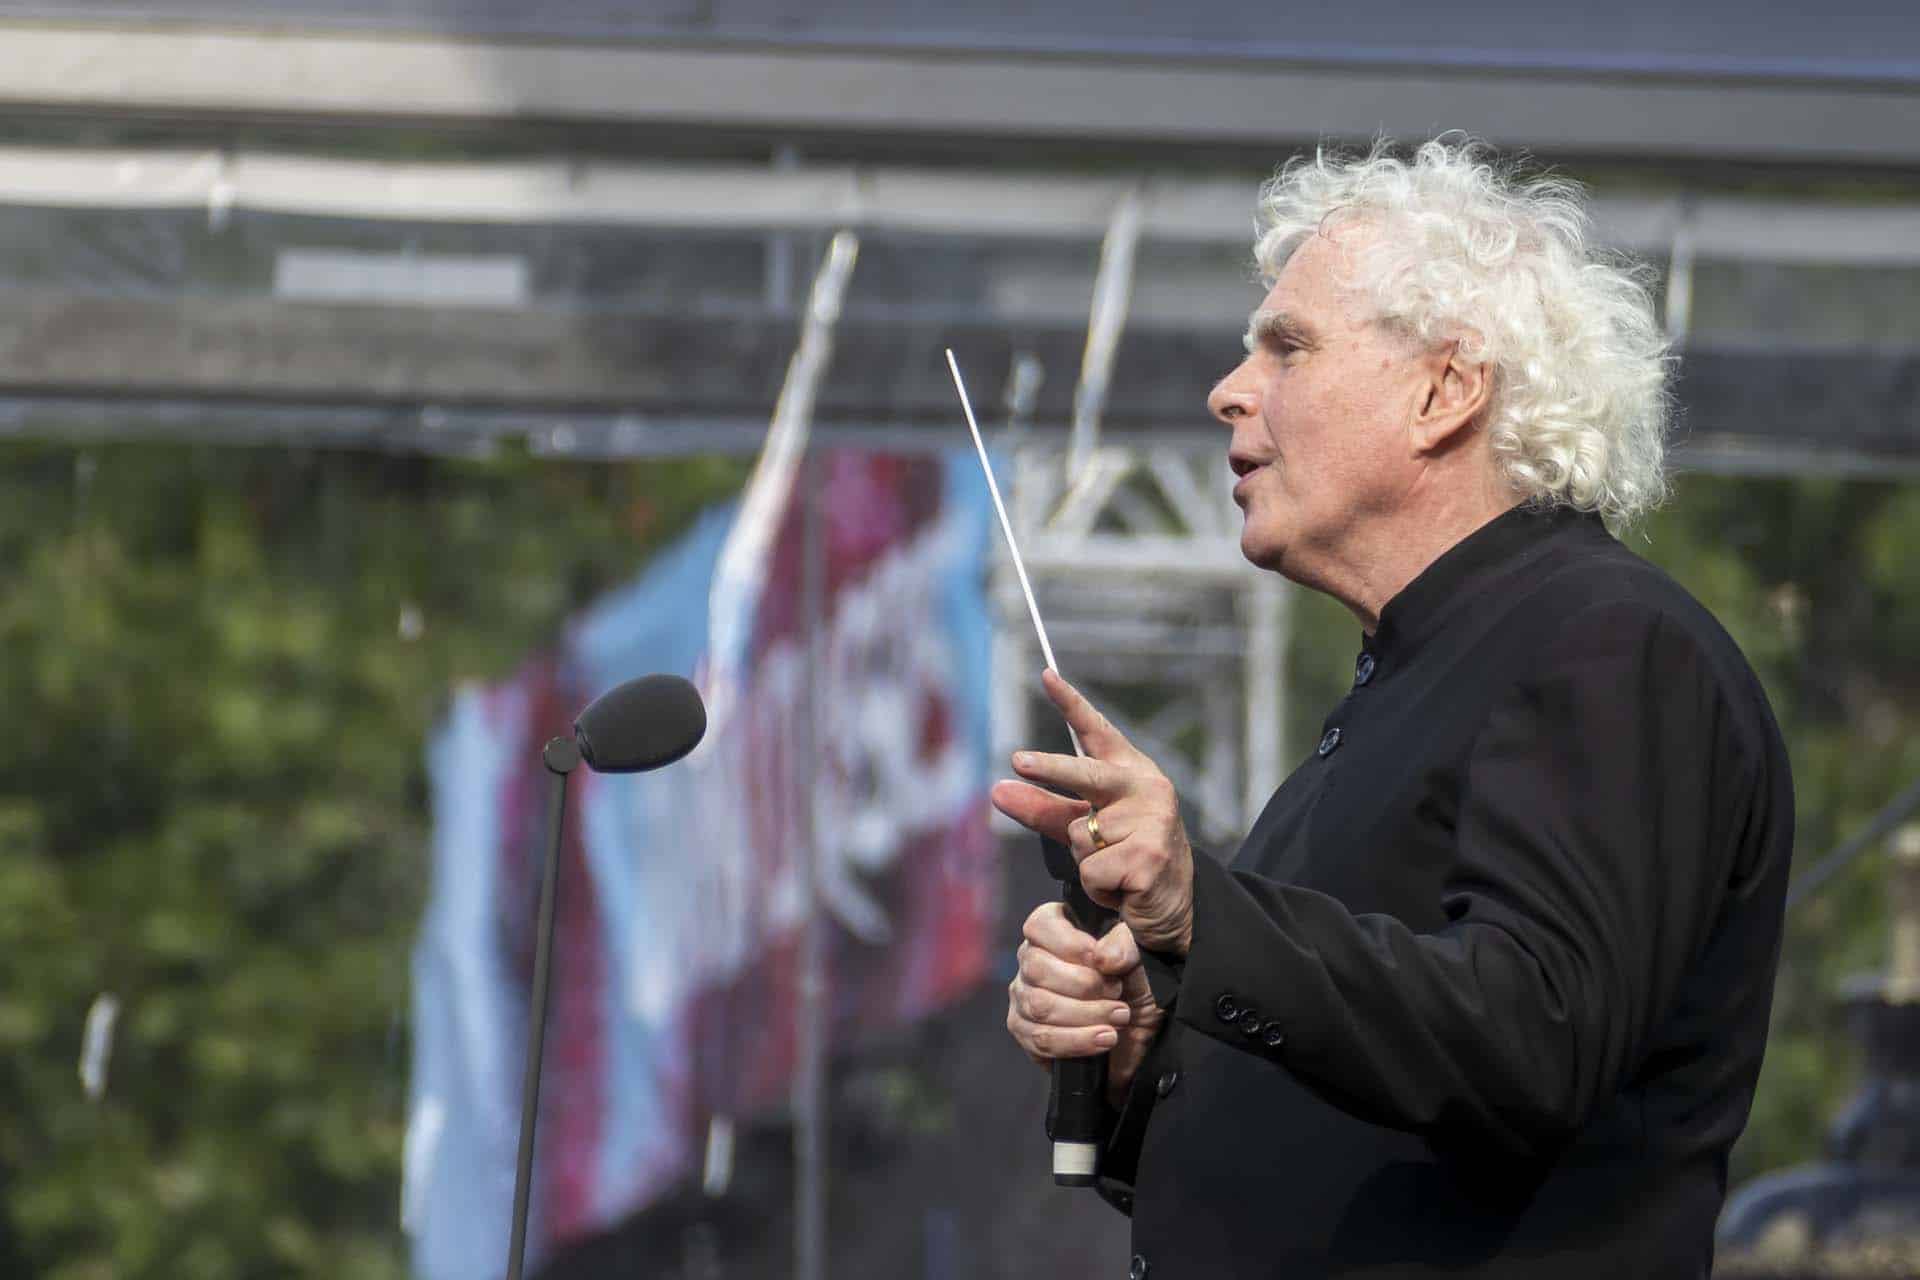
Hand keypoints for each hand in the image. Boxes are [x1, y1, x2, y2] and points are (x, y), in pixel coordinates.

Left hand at [991, 669, 1195, 954]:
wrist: (1171, 906)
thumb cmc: (1125, 856)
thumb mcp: (1083, 827)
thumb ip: (1042, 807)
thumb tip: (996, 790)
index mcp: (1131, 771)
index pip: (1096, 731)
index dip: (1071, 703)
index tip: (1046, 675)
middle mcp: (1146, 788)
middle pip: (1086, 773)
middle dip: (1051, 768)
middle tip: (1018, 760)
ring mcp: (1151, 822)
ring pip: (1081, 835)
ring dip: (1086, 861)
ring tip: (1114, 869)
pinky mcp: (1149, 857)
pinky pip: (1092, 869)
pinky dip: (1098, 886)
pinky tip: (1123, 888)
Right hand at [1006, 902, 1167, 1107]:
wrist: (1142, 1028)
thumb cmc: (1138, 981)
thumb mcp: (1141, 955)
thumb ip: (1125, 945)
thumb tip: (1101, 957)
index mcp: (1054, 928)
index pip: (1040, 926)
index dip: (1070, 945)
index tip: (1100, 961)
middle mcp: (1032, 958)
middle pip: (1036, 969)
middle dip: (1083, 986)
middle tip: (1117, 993)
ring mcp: (1024, 995)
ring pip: (1038, 1005)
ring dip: (1084, 1016)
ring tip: (1118, 1018)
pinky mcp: (1026, 1031)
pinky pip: (1040, 1039)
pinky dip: (1076, 1041)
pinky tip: (1102, 1040)